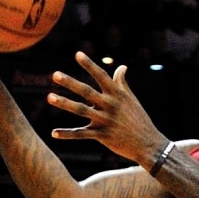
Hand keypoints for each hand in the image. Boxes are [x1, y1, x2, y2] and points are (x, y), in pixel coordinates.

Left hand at [47, 52, 166, 165]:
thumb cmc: (139, 120)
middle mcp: (111, 105)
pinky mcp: (103, 136)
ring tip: (50, 97)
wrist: (149, 143)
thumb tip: (122, 67)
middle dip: (70, 83)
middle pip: (87, 92)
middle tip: (55, 75)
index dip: (90, 65)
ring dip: (64, 104)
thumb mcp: (132, 100)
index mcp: (117, 95)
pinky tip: (53, 133)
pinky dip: (67, 134)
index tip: (78, 54)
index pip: (102, 76)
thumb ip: (122, 83)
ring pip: (81, 110)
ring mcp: (106, 121)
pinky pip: (82, 134)